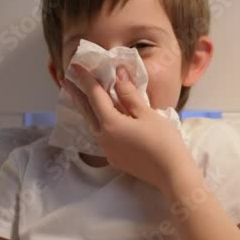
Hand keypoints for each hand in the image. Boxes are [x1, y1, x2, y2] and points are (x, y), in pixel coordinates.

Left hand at [65, 64, 197, 192]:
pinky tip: (102, 120)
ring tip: (80, 98)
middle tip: (66, 80)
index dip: (86, 79)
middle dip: (77, 94)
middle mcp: (103, 137)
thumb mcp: (147, 113)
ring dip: (86, 110)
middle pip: (87, 111)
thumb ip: (129, 94)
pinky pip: (102, 136)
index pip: (95, 95)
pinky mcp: (115, 159)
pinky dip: (98, 123)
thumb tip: (118, 75)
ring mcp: (108, 150)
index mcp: (110, 124)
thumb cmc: (164, 141)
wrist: (172, 174)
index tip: (76, 65)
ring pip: (93, 125)